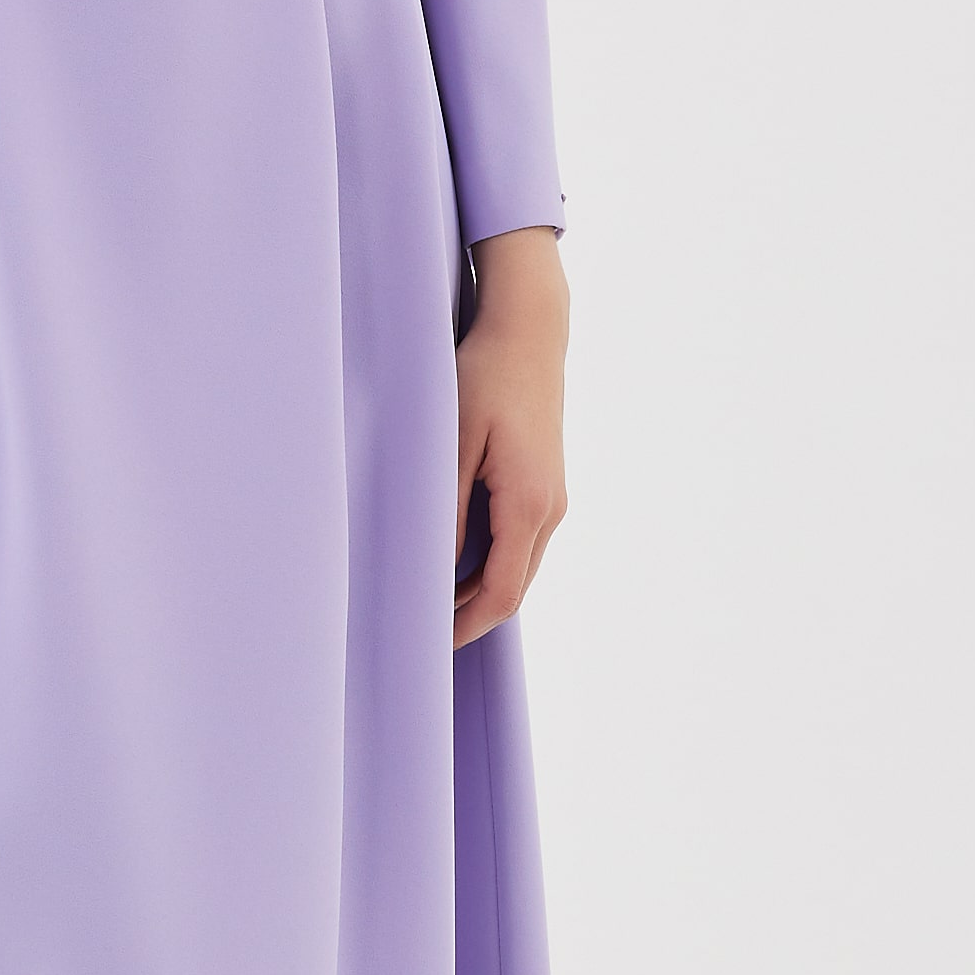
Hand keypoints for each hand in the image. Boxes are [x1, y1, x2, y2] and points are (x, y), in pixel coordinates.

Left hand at [453, 228, 567, 647]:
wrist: (528, 330)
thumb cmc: (485, 376)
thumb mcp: (453, 443)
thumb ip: (446, 510)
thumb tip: (433, 570)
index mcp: (529, 505)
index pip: (501, 594)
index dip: (465, 626)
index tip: (428, 644)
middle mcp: (551, 508)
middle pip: (513, 588)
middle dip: (469, 615)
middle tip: (419, 630)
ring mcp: (554, 497)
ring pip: (517, 565)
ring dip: (477, 587)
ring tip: (426, 599)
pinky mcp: (547, 484)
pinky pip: (520, 540)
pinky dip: (489, 560)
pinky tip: (451, 557)